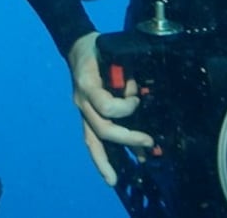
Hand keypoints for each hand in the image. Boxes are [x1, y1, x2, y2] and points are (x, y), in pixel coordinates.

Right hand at [68, 31, 155, 185]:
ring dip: (104, 162)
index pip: (106, 106)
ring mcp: (82, 111)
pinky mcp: (86, 116)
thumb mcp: (111, 51)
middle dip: (127, 138)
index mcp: (87, 84)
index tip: (137, 99)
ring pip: (91, 140)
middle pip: (102, 128)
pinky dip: (100, 158)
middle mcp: (82, 102)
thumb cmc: (97, 48)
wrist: (76, 47)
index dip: (126, 107)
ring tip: (114, 180)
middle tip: (149, 142)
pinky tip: (109, 173)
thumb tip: (138, 93)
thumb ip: (125, 73)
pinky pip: (91, 140)